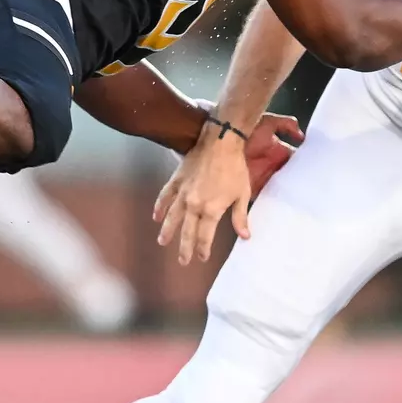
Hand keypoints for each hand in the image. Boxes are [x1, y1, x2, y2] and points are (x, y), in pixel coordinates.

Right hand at [154, 112, 302, 265]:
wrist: (221, 142)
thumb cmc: (235, 168)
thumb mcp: (243, 194)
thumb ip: (240, 217)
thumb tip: (245, 236)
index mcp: (211, 210)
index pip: (204, 236)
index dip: (203, 249)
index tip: (202, 257)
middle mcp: (194, 205)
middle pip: (186, 231)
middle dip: (184, 248)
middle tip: (183, 261)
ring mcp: (183, 193)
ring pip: (172, 217)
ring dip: (167, 231)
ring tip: (162, 242)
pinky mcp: (176, 180)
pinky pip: (165, 197)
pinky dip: (160, 207)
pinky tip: (156, 217)